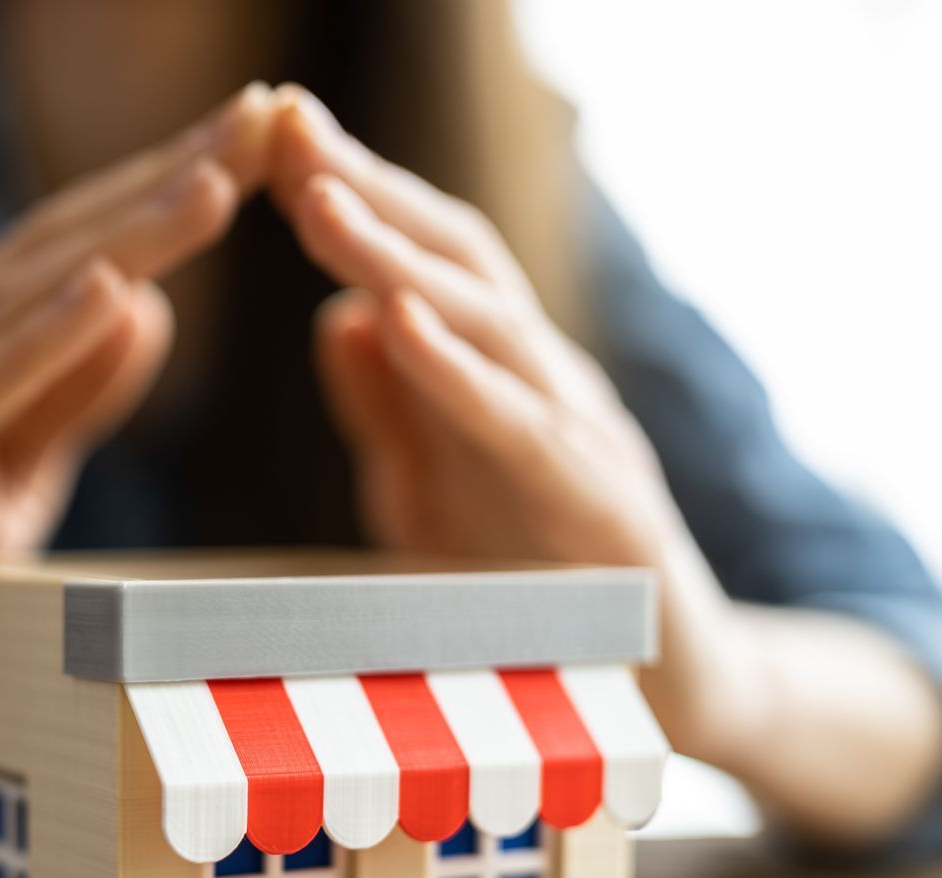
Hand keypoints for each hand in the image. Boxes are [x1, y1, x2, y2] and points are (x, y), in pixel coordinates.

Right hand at [0, 84, 276, 729]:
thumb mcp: (1, 485)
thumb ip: (62, 399)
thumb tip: (142, 299)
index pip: (75, 254)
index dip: (166, 190)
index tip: (266, 132)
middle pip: (52, 250)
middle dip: (162, 180)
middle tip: (264, 115)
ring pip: (9, 307)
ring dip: (119, 240)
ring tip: (210, 183)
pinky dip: (34, 347)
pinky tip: (106, 292)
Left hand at [268, 87, 755, 761]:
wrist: (675, 692)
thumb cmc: (540, 593)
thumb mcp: (439, 496)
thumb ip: (396, 412)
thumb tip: (341, 315)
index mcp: (500, 377)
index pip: (421, 262)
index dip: (350, 195)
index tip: (266, 134)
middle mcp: (548, 382)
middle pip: (454, 261)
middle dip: (365, 187)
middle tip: (281, 121)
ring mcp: (583, 436)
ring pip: (487, 323)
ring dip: (396, 256)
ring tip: (317, 198)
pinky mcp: (602, 507)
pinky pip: (520, 428)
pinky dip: (458, 371)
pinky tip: (399, 320)